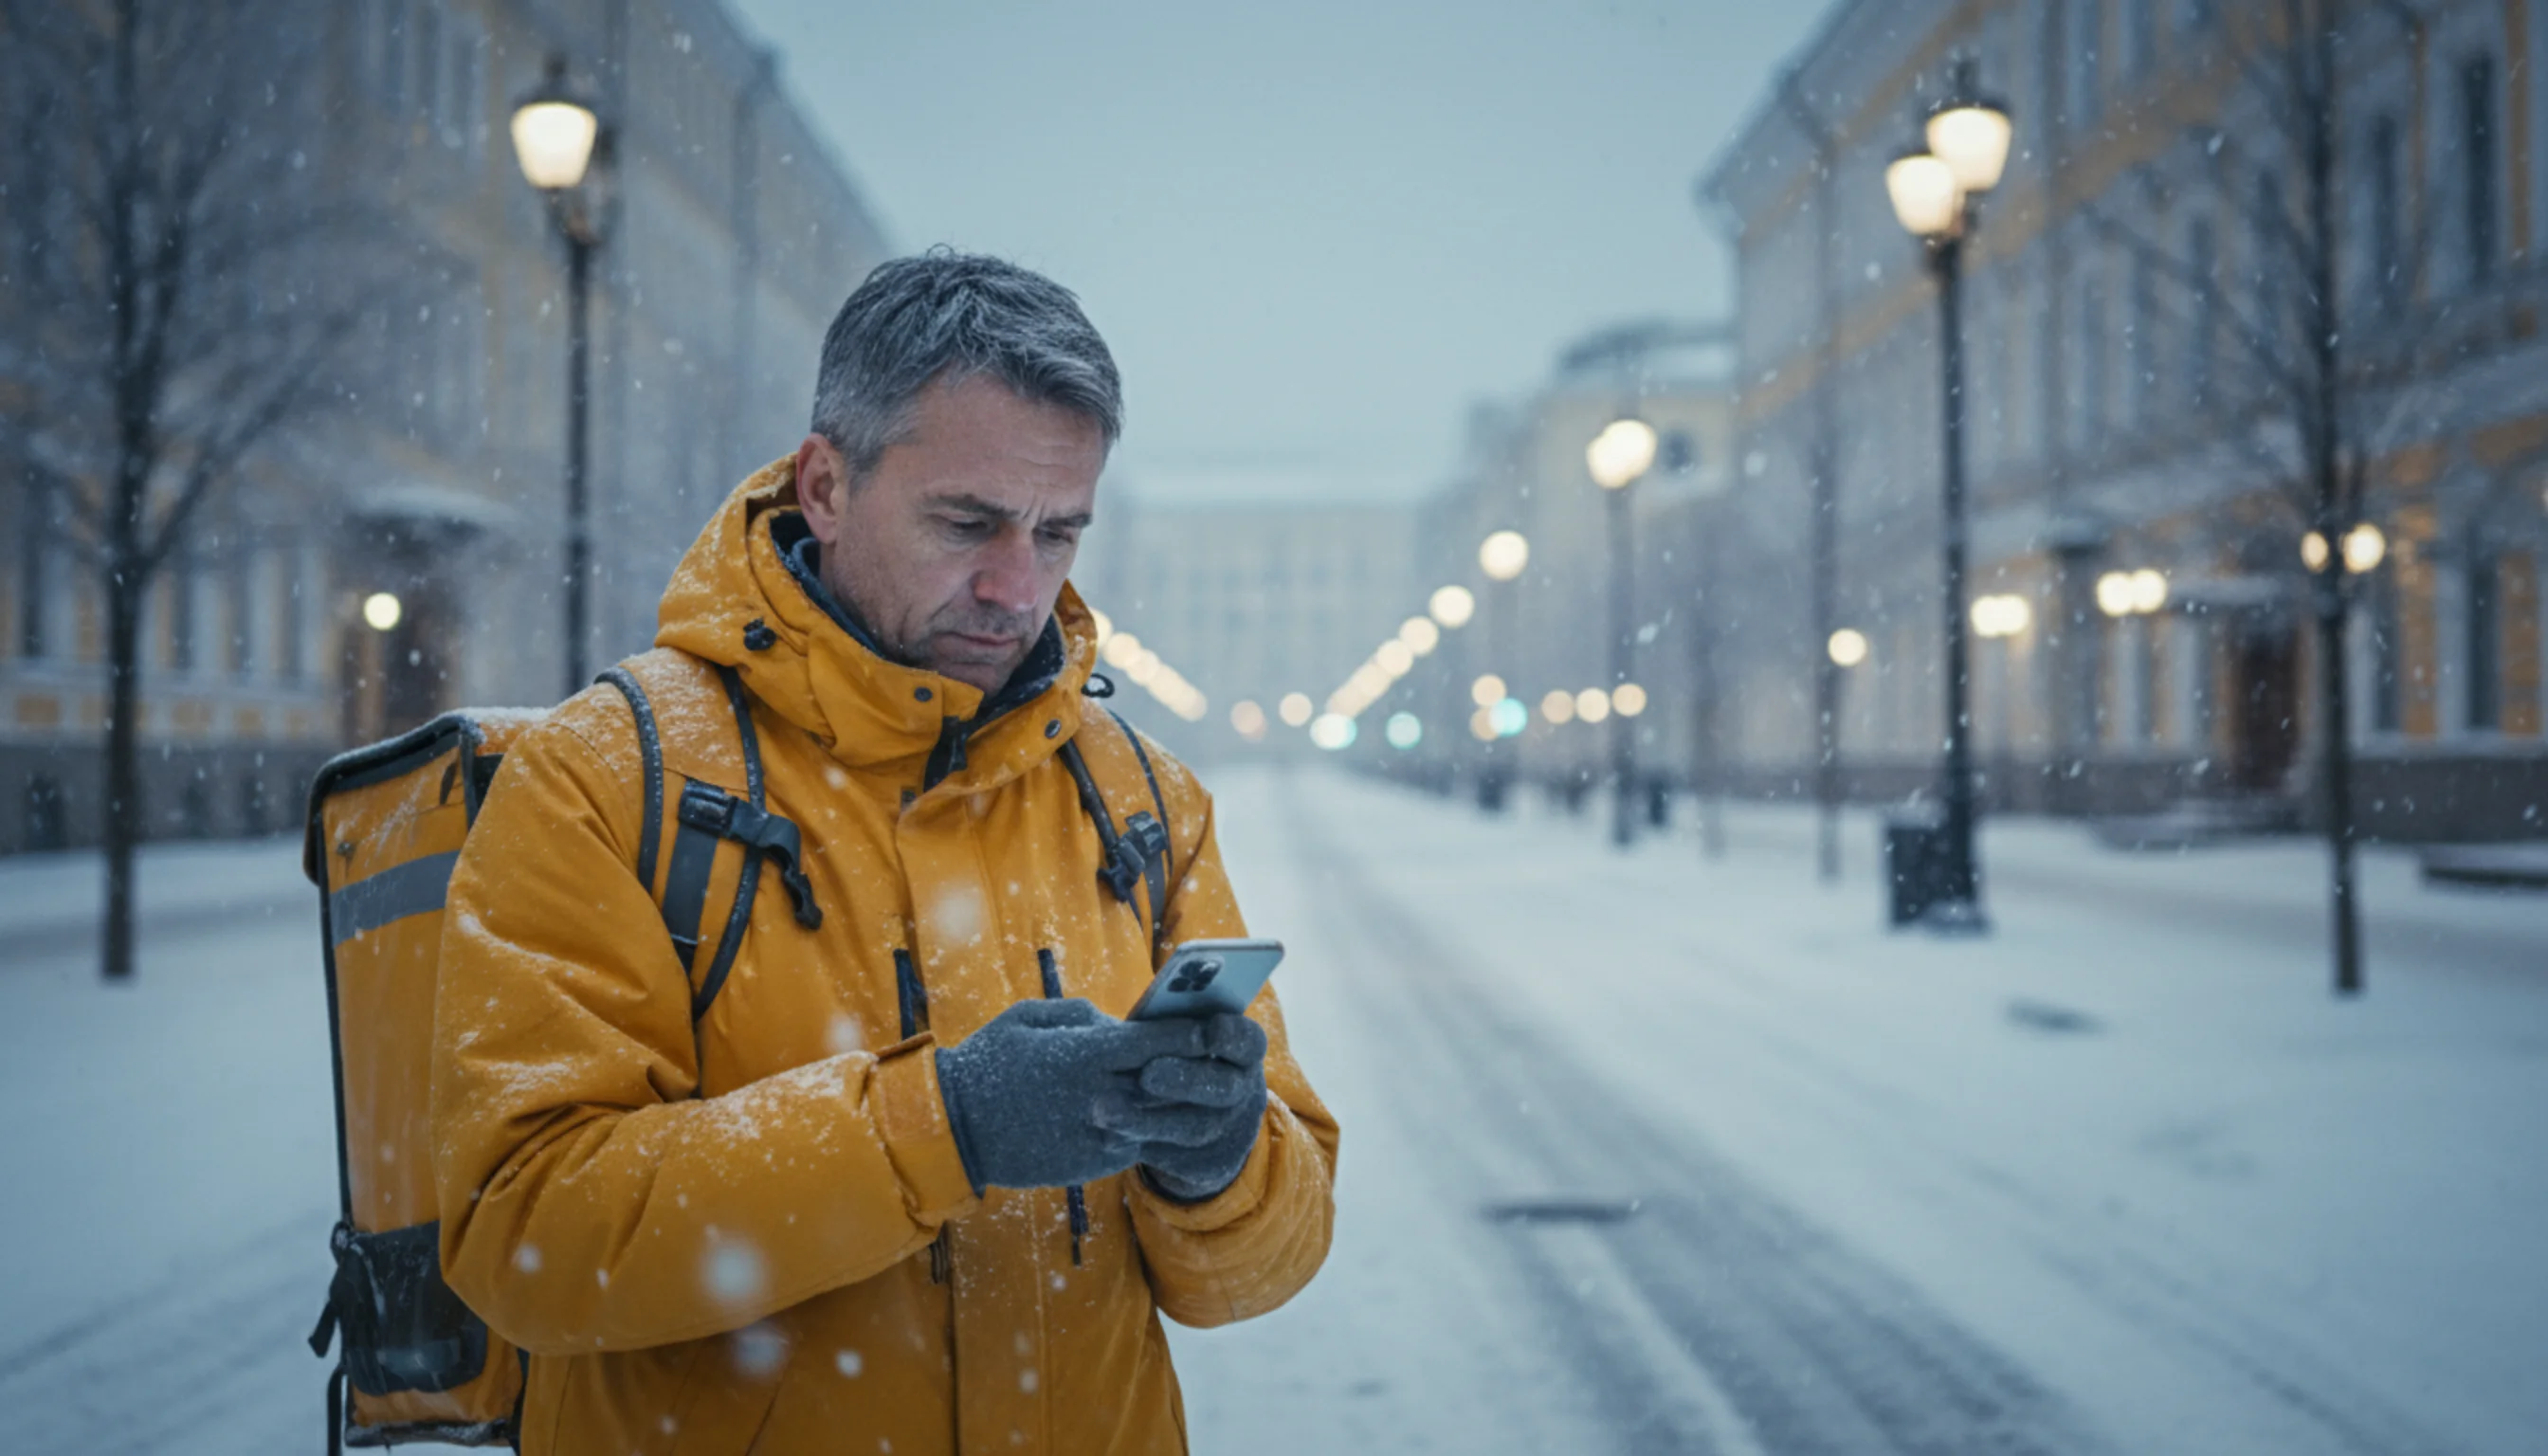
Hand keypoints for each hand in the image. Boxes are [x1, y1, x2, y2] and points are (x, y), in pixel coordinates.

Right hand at [934, 998, 1207, 1191]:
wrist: (955, 1132)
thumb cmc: (987, 1063)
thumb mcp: (1027, 1019)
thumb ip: (1079, 1015)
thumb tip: (1117, 1023)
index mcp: (1084, 1054)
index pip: (1155, 1041)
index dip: (1187, 1033)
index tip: (1210, 1026)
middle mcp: (1099, 1094)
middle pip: (1167, 1080)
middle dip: (1195, 1068)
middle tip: (1220, 1058)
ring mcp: (1098, 1133)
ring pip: (1160, 1118)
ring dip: (1182, 1105)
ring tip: (1201, 1092)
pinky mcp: (1092, 1163)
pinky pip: (1137, 1144)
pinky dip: (1152, 1131)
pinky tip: (1162, 1119)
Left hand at [1103, 1013, 1268, 1202]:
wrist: (1177, 1115)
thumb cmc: (1171, 1058)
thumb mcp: (1174, 1037)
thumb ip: (1164, 1025)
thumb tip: (1143, 1014)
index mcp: (1240, 1051)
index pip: (1248, 1042)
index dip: (1232, 1036)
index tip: (1209, 1029)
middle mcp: (1241, 1091)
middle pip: (1224, 1088)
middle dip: (1185, 1079)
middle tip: (1147, 1075)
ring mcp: (1228, 1131)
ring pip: (1194, 1129)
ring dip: (1147, 1120)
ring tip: (1104, 1111)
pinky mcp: (1206, 1164)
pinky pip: (1174, 1158)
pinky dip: (1137, 1144)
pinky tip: (1108, 1135)